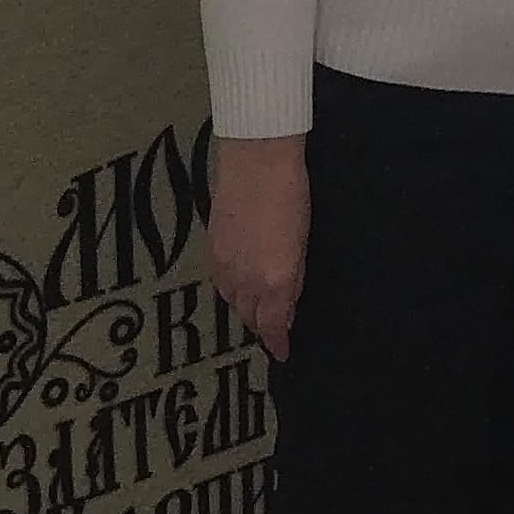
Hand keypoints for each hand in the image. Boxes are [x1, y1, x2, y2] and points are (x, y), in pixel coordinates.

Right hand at [208, 134, 309, 358]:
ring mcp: (223, 265)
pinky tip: (239, 284)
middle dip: (261, 325)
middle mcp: (244, 281)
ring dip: (245, 308)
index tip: (283, 352)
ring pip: (232, 301)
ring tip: (258, 307)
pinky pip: (219, 282)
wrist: (256, 160)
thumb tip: (287, 308)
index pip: (271, 326)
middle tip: (274, 327)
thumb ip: (294, 281)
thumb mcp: (303, 243)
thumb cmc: (292, 197)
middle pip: (249, 317)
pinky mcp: (210, 249)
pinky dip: (231, 290)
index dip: (277, 343)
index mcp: (274, 282)